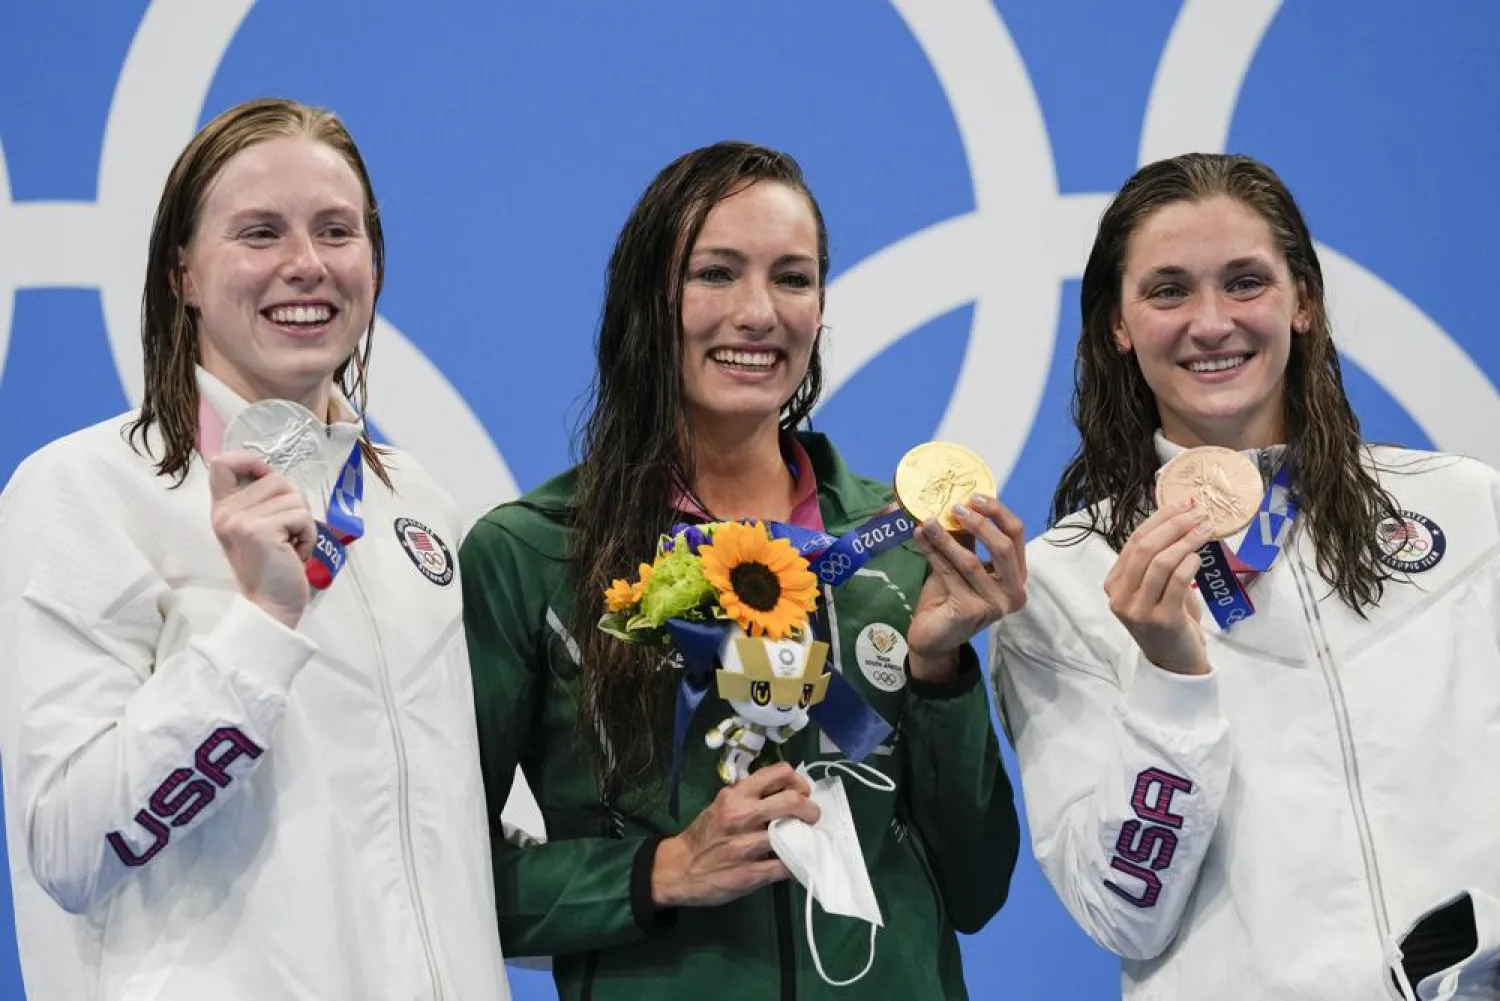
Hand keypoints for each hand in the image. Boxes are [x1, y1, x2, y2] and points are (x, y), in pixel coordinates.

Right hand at [209, 452, 317, 628]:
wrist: (269, 607)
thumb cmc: (270, 568)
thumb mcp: (254, 530)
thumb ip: (258, 502)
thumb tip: (274, 473)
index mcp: (222, 509)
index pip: (222, 464)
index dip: (250, 460)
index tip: (265, 476)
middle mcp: (226, 512)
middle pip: (277, 479)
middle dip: (294, 504)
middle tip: (287, 534)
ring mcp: (242, 521)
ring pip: (294, 497)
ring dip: (303, 523)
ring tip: (290, 546)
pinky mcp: (262, 531)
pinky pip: (302, 516)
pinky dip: (308, 535)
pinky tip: (295, 554)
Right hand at [652, 762, 819, 907]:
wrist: (677, 869)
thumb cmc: (703, 835)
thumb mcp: (722, 804)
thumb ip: (749, 797)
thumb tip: (784, 793)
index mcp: (736, 794)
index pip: (780, 773)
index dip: (799, 782)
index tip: (801, 793)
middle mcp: (742, 815)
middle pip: (794, 801)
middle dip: (811, 810)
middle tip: (810, 818)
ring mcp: (746, 845)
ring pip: (793, 834)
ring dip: (806, 838)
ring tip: (804, 841)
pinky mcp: (750, 873)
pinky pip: (786, 866)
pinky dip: (797, 864)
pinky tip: (795, 863)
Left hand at [906, 494, 1027, 680]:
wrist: (932, 637)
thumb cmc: (949, 598)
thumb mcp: (960, 563)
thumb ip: (967, 540)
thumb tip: (959, 503)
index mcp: (1016, 576)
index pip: (1016, 536)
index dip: (998, 513)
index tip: (975, 497)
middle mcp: (1013, 592)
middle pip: (1003, 548)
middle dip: (979, 523)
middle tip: (954, 508)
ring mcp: (995, 605)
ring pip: (971, 561)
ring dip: (946, 538)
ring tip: (928, 521)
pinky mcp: (972, 611)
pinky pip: (950, 574)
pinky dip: (933, 553)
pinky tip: (920, 538)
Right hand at [1103, 500, 1212, 675]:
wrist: (1175, 663)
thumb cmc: (1169, 620)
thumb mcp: (1155, 588)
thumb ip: (1159, 560)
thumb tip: (1181, 515)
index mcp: (1114, 584)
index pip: (1134, 541)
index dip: (1160, 518)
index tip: (1184, 503)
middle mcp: (1120, 596)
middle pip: (1145, 547)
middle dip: (1174, 524)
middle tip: (1199, 513)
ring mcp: (1139, 609)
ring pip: (1160, 561)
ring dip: (1186, 540)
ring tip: (1206, 529)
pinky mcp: (1162, 619)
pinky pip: (1177, 580)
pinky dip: (1190, 562)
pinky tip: (1200, 556)